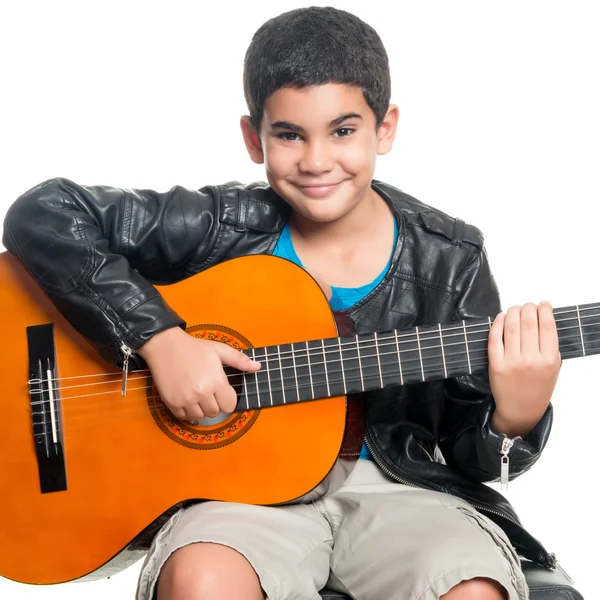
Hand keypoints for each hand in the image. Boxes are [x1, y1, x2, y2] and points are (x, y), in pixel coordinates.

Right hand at [137, 327, 260, 421]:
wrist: (165, 346)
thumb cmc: (194, 348)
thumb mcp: (219, 349)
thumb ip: (239, 360)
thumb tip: (258, 366)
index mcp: (216, 381)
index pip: (230, 406)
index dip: (228, 399)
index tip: (222, 392)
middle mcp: (201, 393)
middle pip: (215, 412)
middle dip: (215, 404)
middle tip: (209, 391)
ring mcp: (186, 399)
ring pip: (200, 417)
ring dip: (201, 409)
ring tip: (198, 394)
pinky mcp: (172, 403)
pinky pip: (184, 417)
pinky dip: (187, 411)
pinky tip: (187, 398)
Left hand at [488, 301, 561, 437]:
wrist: (521, 410)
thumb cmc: (538, 388)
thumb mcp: (554, 369)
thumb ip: (550, 347)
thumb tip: (543, 319)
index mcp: (549, 360)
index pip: (547, 327)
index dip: (544, 310)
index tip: (543, 304)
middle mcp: (531, 360)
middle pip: (529, 323)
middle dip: (528, 308)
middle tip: (527, 305)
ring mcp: (512, 362)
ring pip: (511, 328)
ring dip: (512, 312)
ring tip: (514, 309)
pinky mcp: (495, 364)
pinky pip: (494, 339)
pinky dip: (496, 324)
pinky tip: (500, 317)